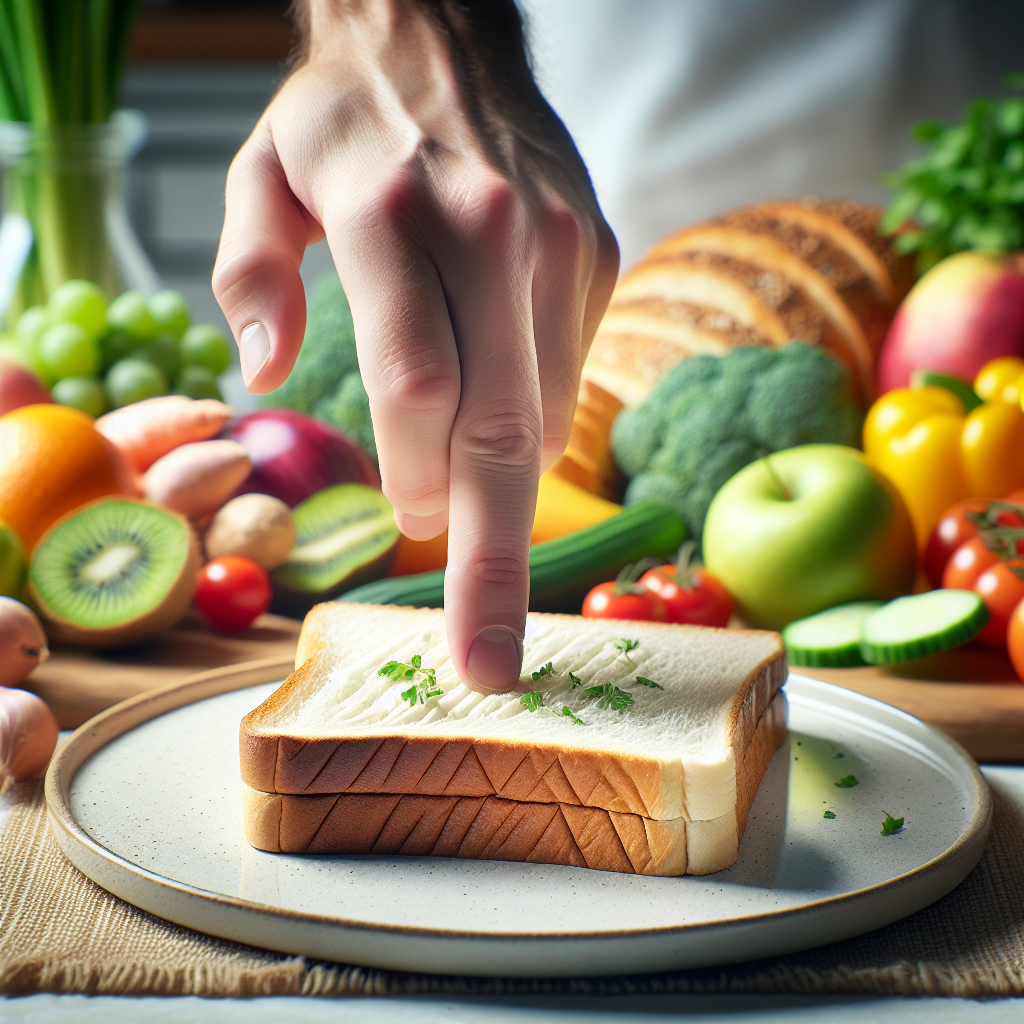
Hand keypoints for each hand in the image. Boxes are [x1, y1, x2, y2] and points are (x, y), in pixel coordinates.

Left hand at [213, 0, 617, 692]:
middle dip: (491, 564)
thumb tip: (264, 378)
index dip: (411, 479)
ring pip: (542, 420)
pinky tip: (495, 411)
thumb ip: (248, 276)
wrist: (449, 37)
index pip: (418, 385)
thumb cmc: (343, 118)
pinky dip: (531, 429)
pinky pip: (569, 383)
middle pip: (500, 433)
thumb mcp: (258, 175)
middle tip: (489, 664)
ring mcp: (556, 246)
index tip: (402, 531)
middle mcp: (490, 232)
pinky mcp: (596, 255)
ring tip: (458, 481)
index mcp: (392, 214)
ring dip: (500, 484)